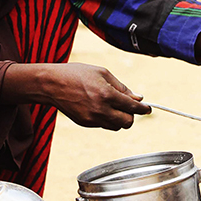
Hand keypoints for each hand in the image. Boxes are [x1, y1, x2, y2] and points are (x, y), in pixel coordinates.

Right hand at [3, 63, 150, 130]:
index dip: (143, 109)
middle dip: (131, 115)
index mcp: (107, 94)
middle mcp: (101, 110)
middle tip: (128, 106)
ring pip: (116, 127)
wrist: (52, 84)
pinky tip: (101, 107)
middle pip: (127, 122)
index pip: (133, 107)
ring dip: (120, 118)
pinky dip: (107, 119)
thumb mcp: (102, 73)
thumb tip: (138, 98)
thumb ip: (122, 87)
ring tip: (113, 106)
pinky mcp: (85, 123)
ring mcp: (92, 119)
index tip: (148, 109)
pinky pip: (104, 125)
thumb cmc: (77, 74)